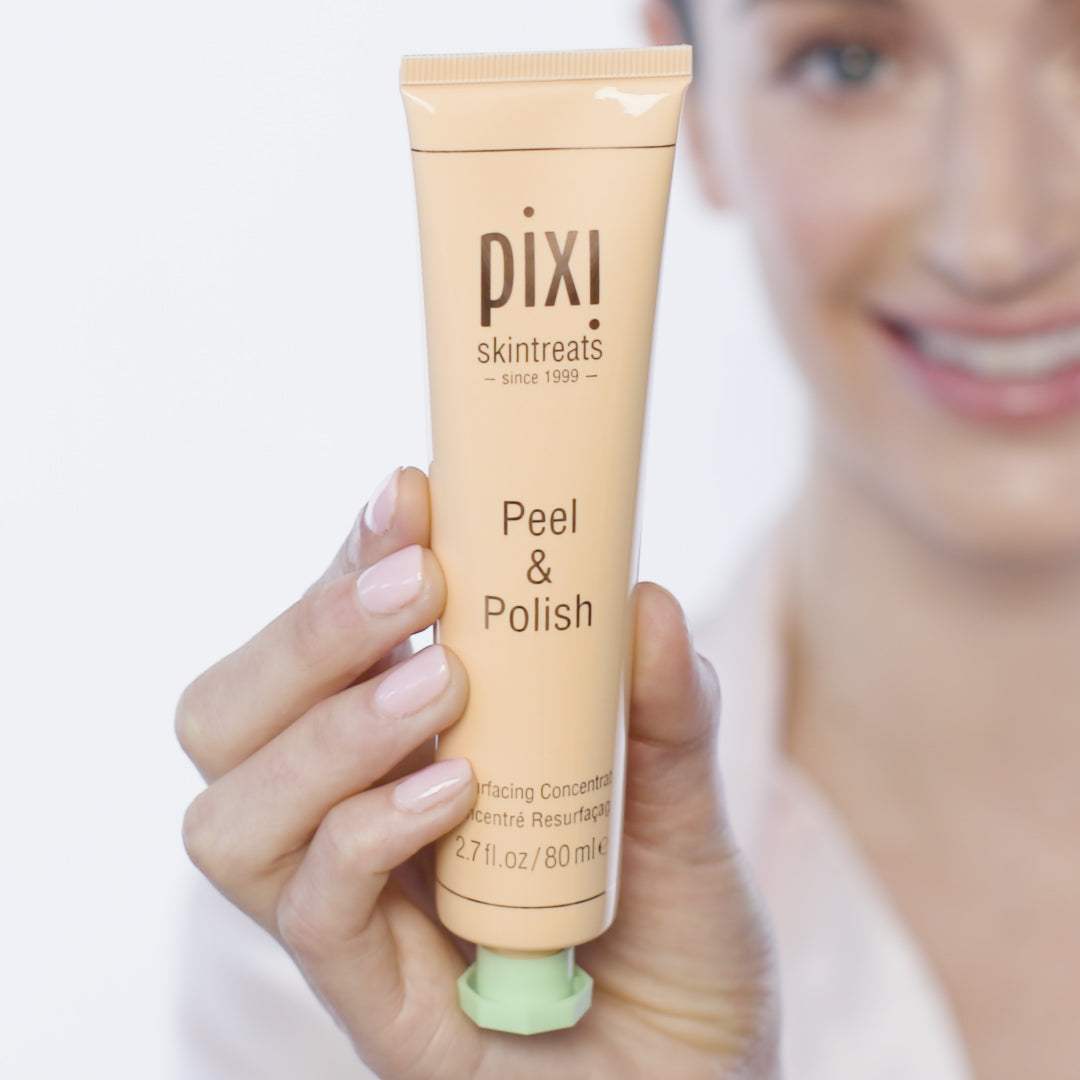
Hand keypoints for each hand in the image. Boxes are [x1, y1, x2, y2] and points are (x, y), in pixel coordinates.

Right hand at [177, 467, 780, 1079]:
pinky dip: (369, 831)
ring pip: (235, 810)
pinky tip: (453, 793)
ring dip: (328, 728)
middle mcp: (354, 824)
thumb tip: (644, 597)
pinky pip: (310, 907)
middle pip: (233, 714)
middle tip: (417, 589)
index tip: (408, 493)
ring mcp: (354, 915)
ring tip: (438, 686)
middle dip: (309, 633)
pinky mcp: (374, 1001)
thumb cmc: (679, 938)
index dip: (348, 563)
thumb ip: (661, 711)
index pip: (325, 645)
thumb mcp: (680, 804)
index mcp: (403, 756)